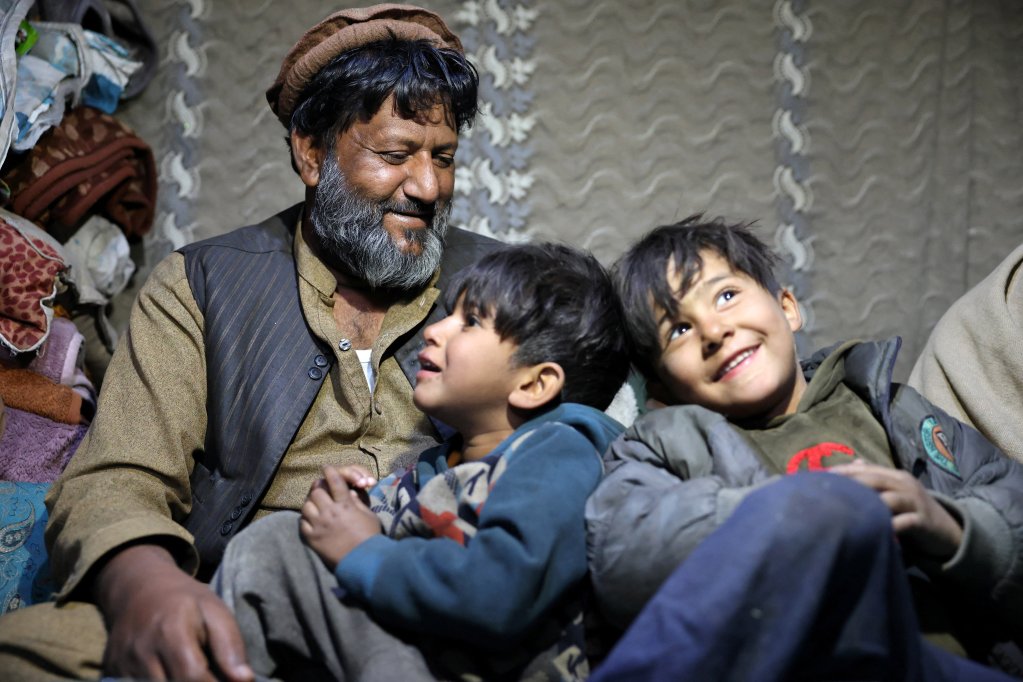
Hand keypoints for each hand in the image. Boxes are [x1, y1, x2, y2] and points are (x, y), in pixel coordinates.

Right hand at [95, 544, 252, 681]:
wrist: (138, 588)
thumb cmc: (184, 600)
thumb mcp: (214, 611)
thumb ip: (230, 646)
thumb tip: (245, 680)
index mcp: (171, 632)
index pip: (193, 677)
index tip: (227, 680)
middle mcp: (141, 651)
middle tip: (209, 674)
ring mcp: (122, 664)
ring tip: (191, 672)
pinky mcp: (110, 670)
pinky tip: (170, 673)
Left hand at [300, 465, 382, 568]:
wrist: (362, 561)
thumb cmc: (370, 537)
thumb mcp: (369, 516)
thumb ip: (357, 503)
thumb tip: (349, 494)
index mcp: (345, 505)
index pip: (334, 481)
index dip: (329, 472)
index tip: (326, 468)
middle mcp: (330, 512)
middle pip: (317, 491)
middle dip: (319, 487)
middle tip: (321, 488)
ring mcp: (319, 525)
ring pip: (306, 506)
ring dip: (311, 503)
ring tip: (315, 505)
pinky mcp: (312, 538)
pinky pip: (302, 523)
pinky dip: (305, 519)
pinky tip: (311, 519)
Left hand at [829, 459, 962, 559]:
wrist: (948, 531)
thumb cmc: (914, 510)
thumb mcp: (896, 491)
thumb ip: (876, 478)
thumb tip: (854, 463)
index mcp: (895, 476)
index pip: (865, 470)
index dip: (843, 472)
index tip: (820, 476)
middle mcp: (904, 484)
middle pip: (874, 480)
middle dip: (851, 484)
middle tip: (828, 492)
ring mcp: (915, 502)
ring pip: (888, 499)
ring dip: (869, 504)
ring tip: (847, 511)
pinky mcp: (923, 521)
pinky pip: (905, 522)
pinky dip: (891, 526)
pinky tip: (875, 532)